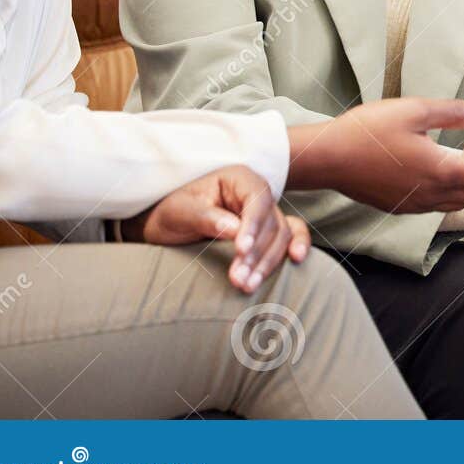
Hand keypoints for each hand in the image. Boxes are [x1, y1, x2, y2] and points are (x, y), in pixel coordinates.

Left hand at [122, 165, 308, 294]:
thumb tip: (235, 230)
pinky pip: (290, 235)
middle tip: (238, 279)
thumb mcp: (181, 211)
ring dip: (268, 262)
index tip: (241, 250)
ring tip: (247, 285)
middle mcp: (257, 193)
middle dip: (256, 253)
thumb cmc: (172, 212)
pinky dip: (297, 245)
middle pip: (271, 222)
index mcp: (239, 179)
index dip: (253, 226)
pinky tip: (297, 259)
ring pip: (280, 235)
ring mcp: (265, 212)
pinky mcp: (267, 230)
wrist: (167, 224)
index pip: (257, 200)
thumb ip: (207, 218)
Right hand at [286, 98, 463, 214]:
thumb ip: (453, 113)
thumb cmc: (368, 131)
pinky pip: (438, 202)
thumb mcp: (415, 110)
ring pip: (458, 200)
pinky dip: (453, 188)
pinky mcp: (401, 205)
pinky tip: (446, 165)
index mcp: (441, 172)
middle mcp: (432, 195)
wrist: (327, 158)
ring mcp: (416, 204)